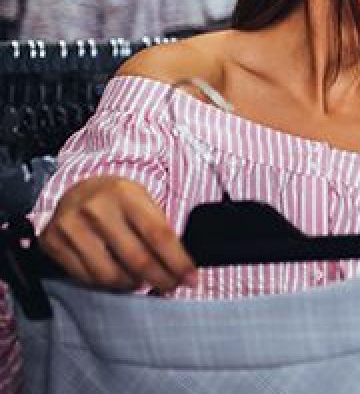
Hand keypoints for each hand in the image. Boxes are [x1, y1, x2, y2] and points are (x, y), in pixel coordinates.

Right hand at [38, 175, 195, 292]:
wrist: (79, 191)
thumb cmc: (118, 201)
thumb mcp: (143, 203)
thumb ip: (159, 231)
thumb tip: (183, 268)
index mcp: (126, 194)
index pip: (159, 236)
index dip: (178, 262)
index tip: (191, 279)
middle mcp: (96, 209)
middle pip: (137, 260)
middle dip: (160, 279)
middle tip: (170, 285)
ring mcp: (71, 225)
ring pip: (109, 275)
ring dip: (131, 284)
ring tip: (139, 279)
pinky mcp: (52, 241)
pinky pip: (85, 278)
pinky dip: (105, 283)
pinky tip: (115, 275)